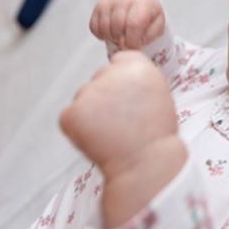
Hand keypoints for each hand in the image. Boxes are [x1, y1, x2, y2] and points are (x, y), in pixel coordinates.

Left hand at [59, 50, 178, 176]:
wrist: (146, 166)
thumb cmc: (155, 137)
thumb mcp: (158, 95)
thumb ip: (136, 80)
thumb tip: (118, 80)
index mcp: (137, 65)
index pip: (119, 61)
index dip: (123, 82)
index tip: (128, 98)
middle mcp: (110, 72)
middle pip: (100, 79)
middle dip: (105, 97)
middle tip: (121, 122)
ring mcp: (88, 91)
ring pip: (84, 98)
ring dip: (92, 114)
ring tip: (113, 135)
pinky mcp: (72, 112)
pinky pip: (70, 118)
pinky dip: (78, 131)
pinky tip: (98, 141)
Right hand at [89, 0, 164, 50]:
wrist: (139, 7)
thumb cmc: (148, 18)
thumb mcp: (157, 27)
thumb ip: (149, 36)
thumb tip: (135, 42)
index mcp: (143, 2)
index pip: (133, 24)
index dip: (132, 40)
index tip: (134, 46)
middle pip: (117, 26)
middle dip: (122, 40)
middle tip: (127, 41)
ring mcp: (110, 1)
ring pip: (104, 27)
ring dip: (112, 37)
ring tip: (120, 36)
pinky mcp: (99, 6)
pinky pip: (94, 26)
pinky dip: (101, 35)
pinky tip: (111, 33)